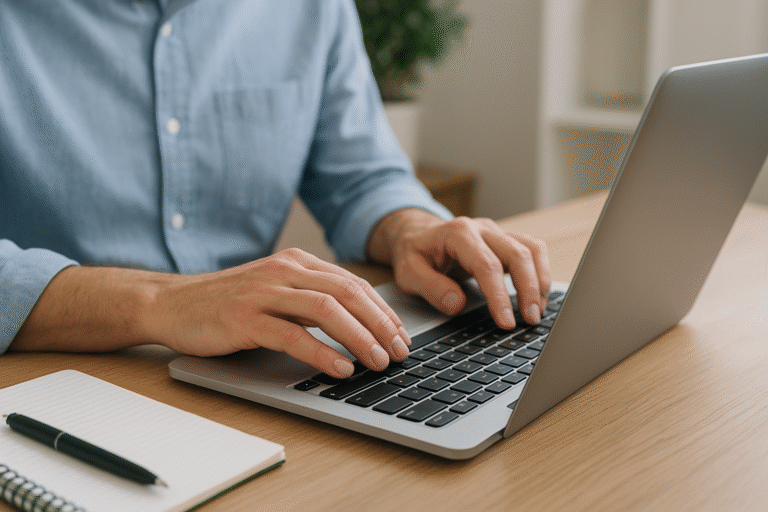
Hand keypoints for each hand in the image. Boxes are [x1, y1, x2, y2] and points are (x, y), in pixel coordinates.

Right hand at [151, 249, 410, 377]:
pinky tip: (340, 368)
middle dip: (381, 324)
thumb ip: (310, 299)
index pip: (353, 283)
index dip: (382, 311)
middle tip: (400, 351)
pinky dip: (321, 352)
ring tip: (378, 361)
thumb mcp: (275, 291)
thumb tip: (358, 324)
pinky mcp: (244, 317)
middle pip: (348, 293)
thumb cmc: (227, 303)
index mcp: (297, 262)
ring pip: (326, 310)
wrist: (170, 303)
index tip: (401, 335)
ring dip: (359, 337)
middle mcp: (285, 271)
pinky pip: (291, 334)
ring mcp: (264, 292)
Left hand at [368, 209, 550, 329]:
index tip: (506, 322)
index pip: (487, 265)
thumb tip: (456, 304)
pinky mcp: (506, 240)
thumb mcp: (408, 273)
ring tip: (537, 312)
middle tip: (531, 320)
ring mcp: (497, 232)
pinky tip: (536, 298)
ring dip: (541, 281)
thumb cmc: (413, 253)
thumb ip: (431, 287)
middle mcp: (482, 229)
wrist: (416, 234)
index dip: (500, 296)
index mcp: (458, 233)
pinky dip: (540, 273)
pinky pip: (533, 251)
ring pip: (532, 249)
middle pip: (518, 254)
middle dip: (529, 289)